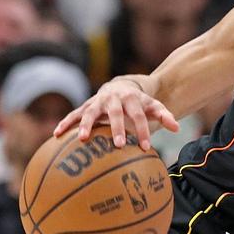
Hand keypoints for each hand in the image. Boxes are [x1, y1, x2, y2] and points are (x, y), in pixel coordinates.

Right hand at [53, 76, 180, 150]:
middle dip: (116, 128)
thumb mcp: (153, 106)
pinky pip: (73, 115)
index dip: (142, 130)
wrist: (121, 86)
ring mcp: (97, 102)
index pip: (139, 115)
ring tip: (82, 139)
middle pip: (115, 113)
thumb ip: (164, 115)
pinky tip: (56, 135)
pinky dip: (65, 123)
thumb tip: (177, 129)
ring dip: (86, 125)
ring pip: (90, 112)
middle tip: (118, 145)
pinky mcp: (85, 106)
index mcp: (132, 99)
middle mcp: (113, 99)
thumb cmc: (139, 102)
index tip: (145, 147)